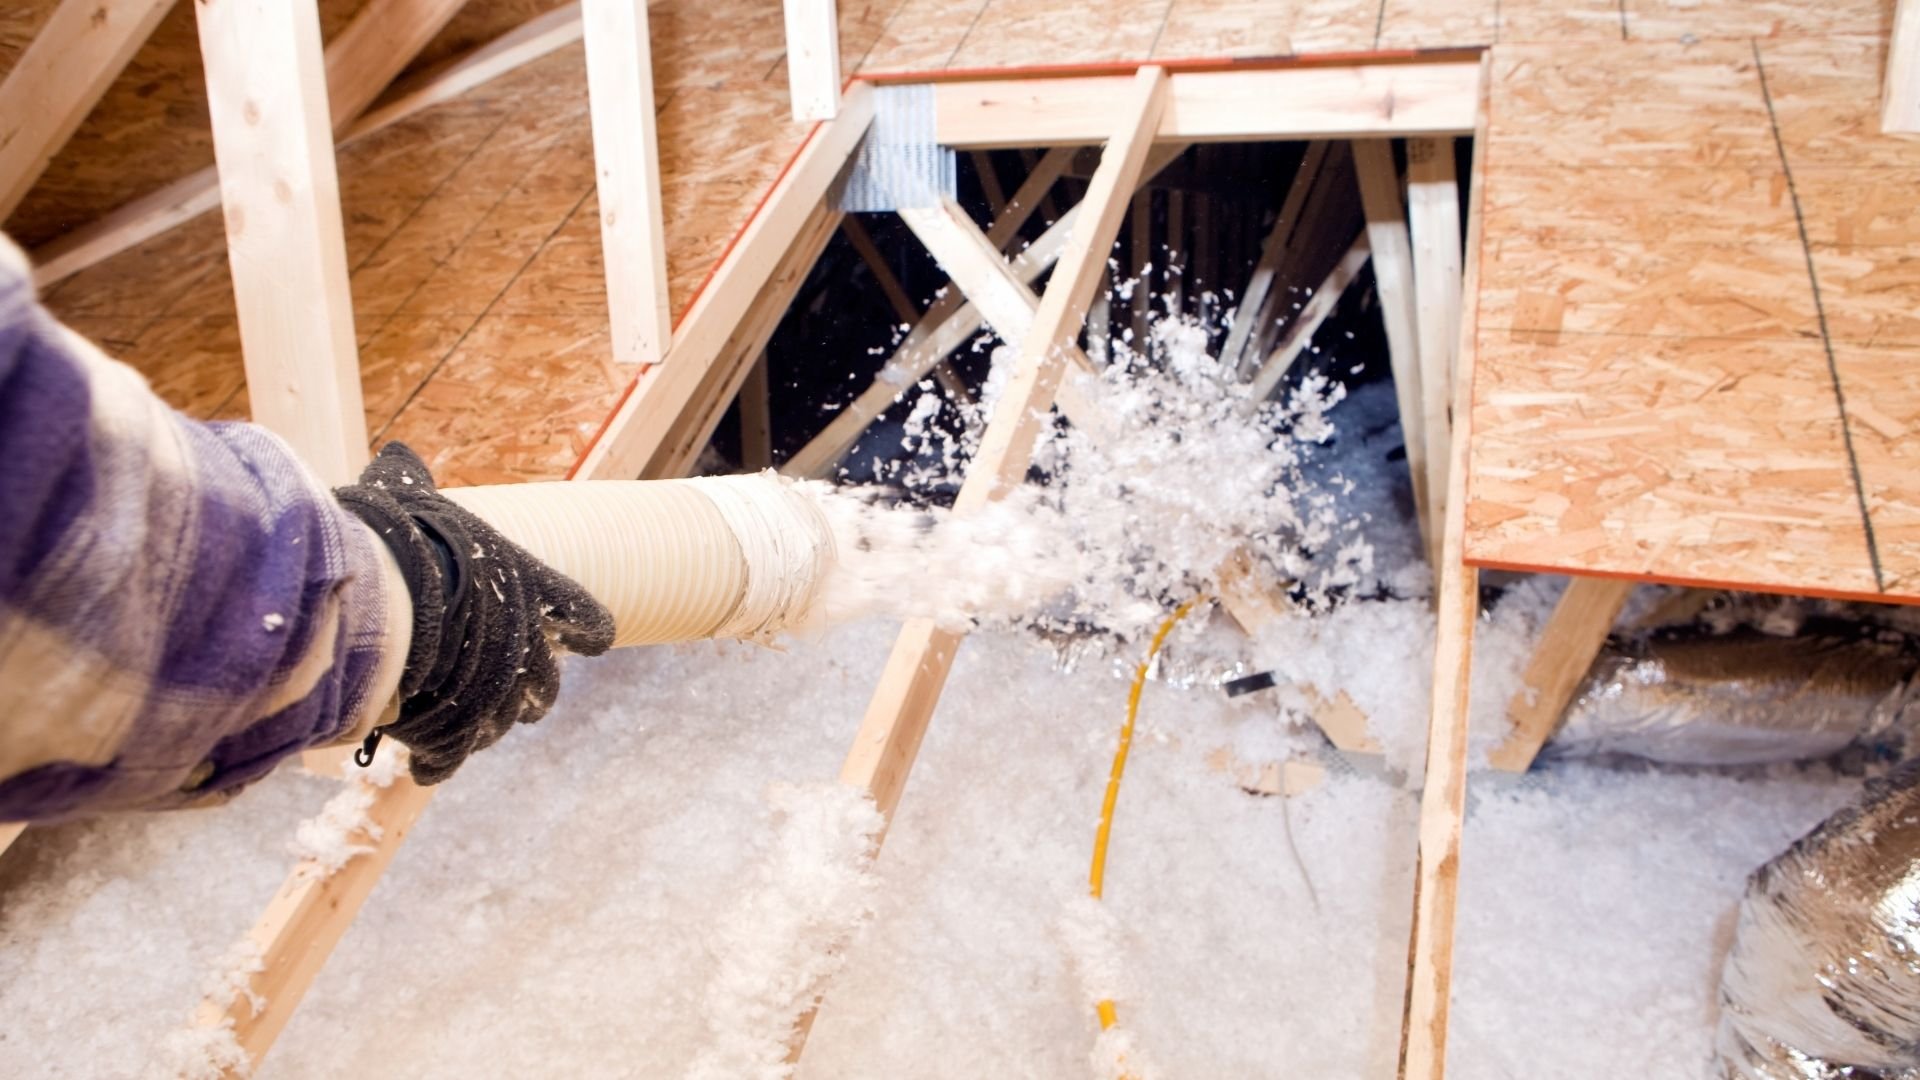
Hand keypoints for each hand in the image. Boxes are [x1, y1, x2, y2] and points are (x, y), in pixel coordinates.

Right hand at [334, 444, 614, 782]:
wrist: (384, 596)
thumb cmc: (398, 538)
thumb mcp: (402, 499)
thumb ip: (406, 485)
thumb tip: (396, 458)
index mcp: (531, 587)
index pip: (586, 617)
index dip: (584, 629)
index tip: (585, 637)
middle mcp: (526, 643)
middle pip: (544, 683)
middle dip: (529, 690)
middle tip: (508, 692)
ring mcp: (499, 692)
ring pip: (505, 721)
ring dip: (486, 723)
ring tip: (458, 723)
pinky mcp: (460, 730)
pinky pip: (456, 753)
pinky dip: (441, 757)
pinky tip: (425, 760)